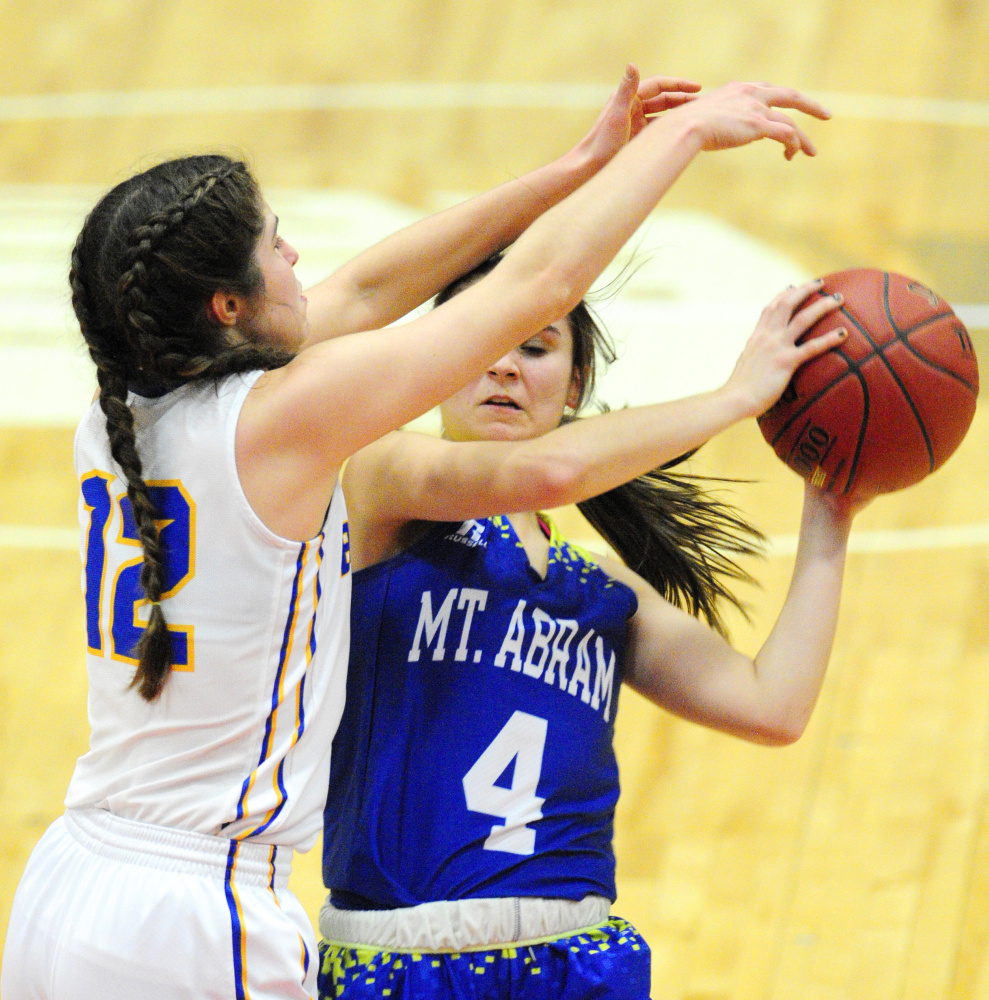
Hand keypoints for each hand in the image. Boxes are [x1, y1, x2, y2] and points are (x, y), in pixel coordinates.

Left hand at [575, 64, 701, 167]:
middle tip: (704, 104)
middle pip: (664, 98)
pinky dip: (671, 129)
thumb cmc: (602, 143)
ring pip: (663, 114)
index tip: (699, 88)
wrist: (589, 168)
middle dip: (683, 99)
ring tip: (698, 118)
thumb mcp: (617, 115)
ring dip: (679, 114)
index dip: (679, 85)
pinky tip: (684, 133)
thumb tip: (632, 64)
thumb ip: (626, 90)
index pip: (660, 85)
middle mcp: (632, 106)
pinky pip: (658, 129)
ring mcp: (635, 122)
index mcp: (629, 97)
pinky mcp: (636, 137)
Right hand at [667, 81, 830, 158]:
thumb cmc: (684, 126)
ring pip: (791, 122)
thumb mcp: (700, 117)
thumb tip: (707, 133)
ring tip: (812, 153)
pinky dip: (793, 145)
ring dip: (803, 139)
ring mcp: (757, 108)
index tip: (788, 108)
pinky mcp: (759, 124)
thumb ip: (712, 120)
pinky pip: (786, 134)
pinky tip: (791, 156)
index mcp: (738, 89)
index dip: (780, 99)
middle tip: (827, 115)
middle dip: (810, 106)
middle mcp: (752, 94)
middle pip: (790, 96)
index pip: (766, 90)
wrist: (685, 126)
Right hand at [724, 280, 846, 417]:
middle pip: (787, 304)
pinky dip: (829, 339)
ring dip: (822, 306)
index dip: (783, 295)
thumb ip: (755, 356)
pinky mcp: (786, 362)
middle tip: (821, 283)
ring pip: (803, 319)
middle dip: (805, 290)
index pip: (770, 308)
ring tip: (838, 299)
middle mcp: (767, 336)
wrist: (734, 399)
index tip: (793, 286)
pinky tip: (843, 334)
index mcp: (756, 337)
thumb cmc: (739, 390)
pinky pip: (812, 347)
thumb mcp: (745, 364)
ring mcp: (776, 347)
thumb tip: (760, 359)